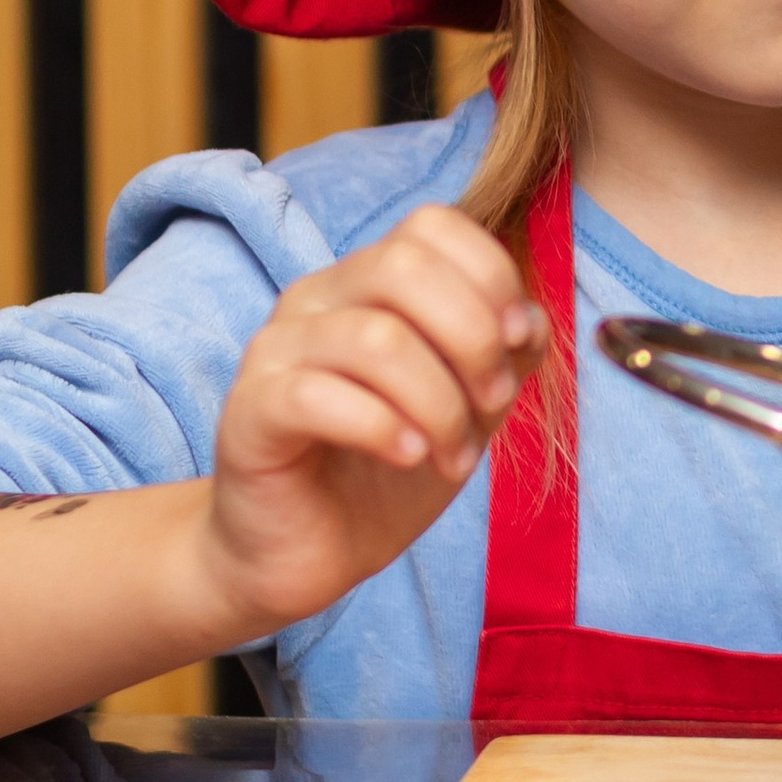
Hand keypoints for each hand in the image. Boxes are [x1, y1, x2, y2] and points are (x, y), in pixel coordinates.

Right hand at [199, 204, 543, 636]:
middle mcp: (315, 301)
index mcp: (365, 285)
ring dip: (439, 404)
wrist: (306, 555)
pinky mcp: (250, 412)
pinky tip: (408, 457)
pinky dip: (384, 428)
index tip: (518, 344)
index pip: (431, 226)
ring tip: (453, 457)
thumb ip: (503, 354)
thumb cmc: (382, 475)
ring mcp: (275, 352)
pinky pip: (318, 395)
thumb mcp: (467, 408)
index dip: (491, 276)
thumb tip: (531, 319)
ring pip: (375, 338)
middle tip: (493, 405)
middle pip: (403, 264)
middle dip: (473, 337)